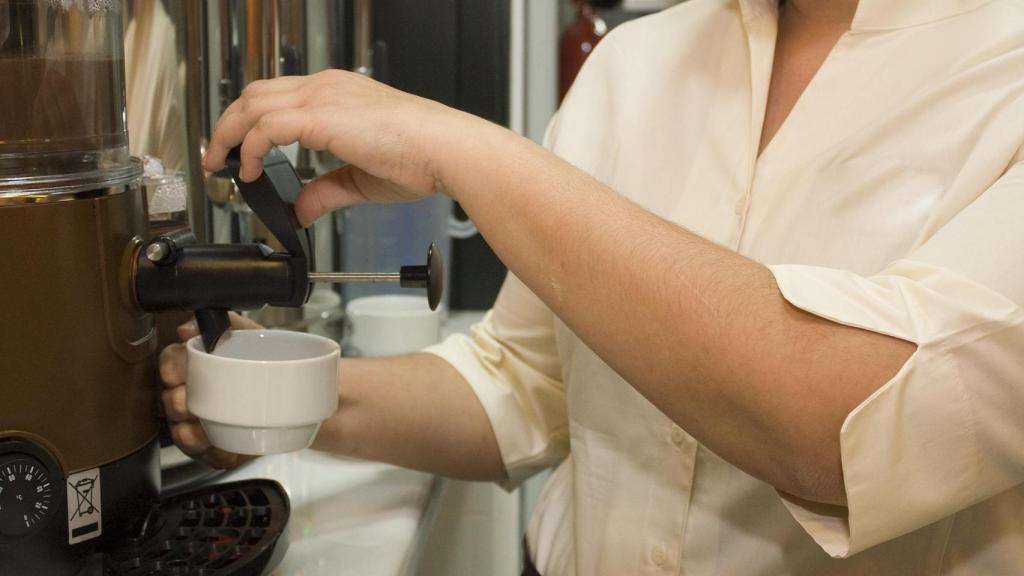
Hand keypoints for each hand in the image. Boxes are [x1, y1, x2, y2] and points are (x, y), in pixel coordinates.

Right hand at [159, 312, 262, 469]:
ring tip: (204, 433)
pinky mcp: (217, 446)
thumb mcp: (251, 335)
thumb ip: (225, 322)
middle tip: (191, 405)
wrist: (299, 392)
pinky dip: (216, 455)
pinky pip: (208, 457)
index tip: (180, 373)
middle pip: (169, 401)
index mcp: (195, 364)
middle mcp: (191, 394)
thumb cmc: (268, 359)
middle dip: (177, 404)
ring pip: (182, 434)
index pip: (170, 362)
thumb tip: (187, 328)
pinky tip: (227, 451)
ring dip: (191, 435)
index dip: (171, 368)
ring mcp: (201, 422)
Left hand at [203, 70, 477, 225]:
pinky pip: (266, 127)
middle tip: (216, 156)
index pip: (278, 96)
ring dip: (229, 134)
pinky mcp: (320, 116)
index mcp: (338, 94)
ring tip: (220, 164)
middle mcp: (326, 88)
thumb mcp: (361, 179)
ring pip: (252, 104)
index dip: (251, 121)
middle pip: (255, 93)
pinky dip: (250, 148)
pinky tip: (250, 170)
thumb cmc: (422, 156)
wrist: (445, 150)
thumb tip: (301, 209)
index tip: (239, 150)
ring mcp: (322, 97)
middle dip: (228, 125)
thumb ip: (326, 191)